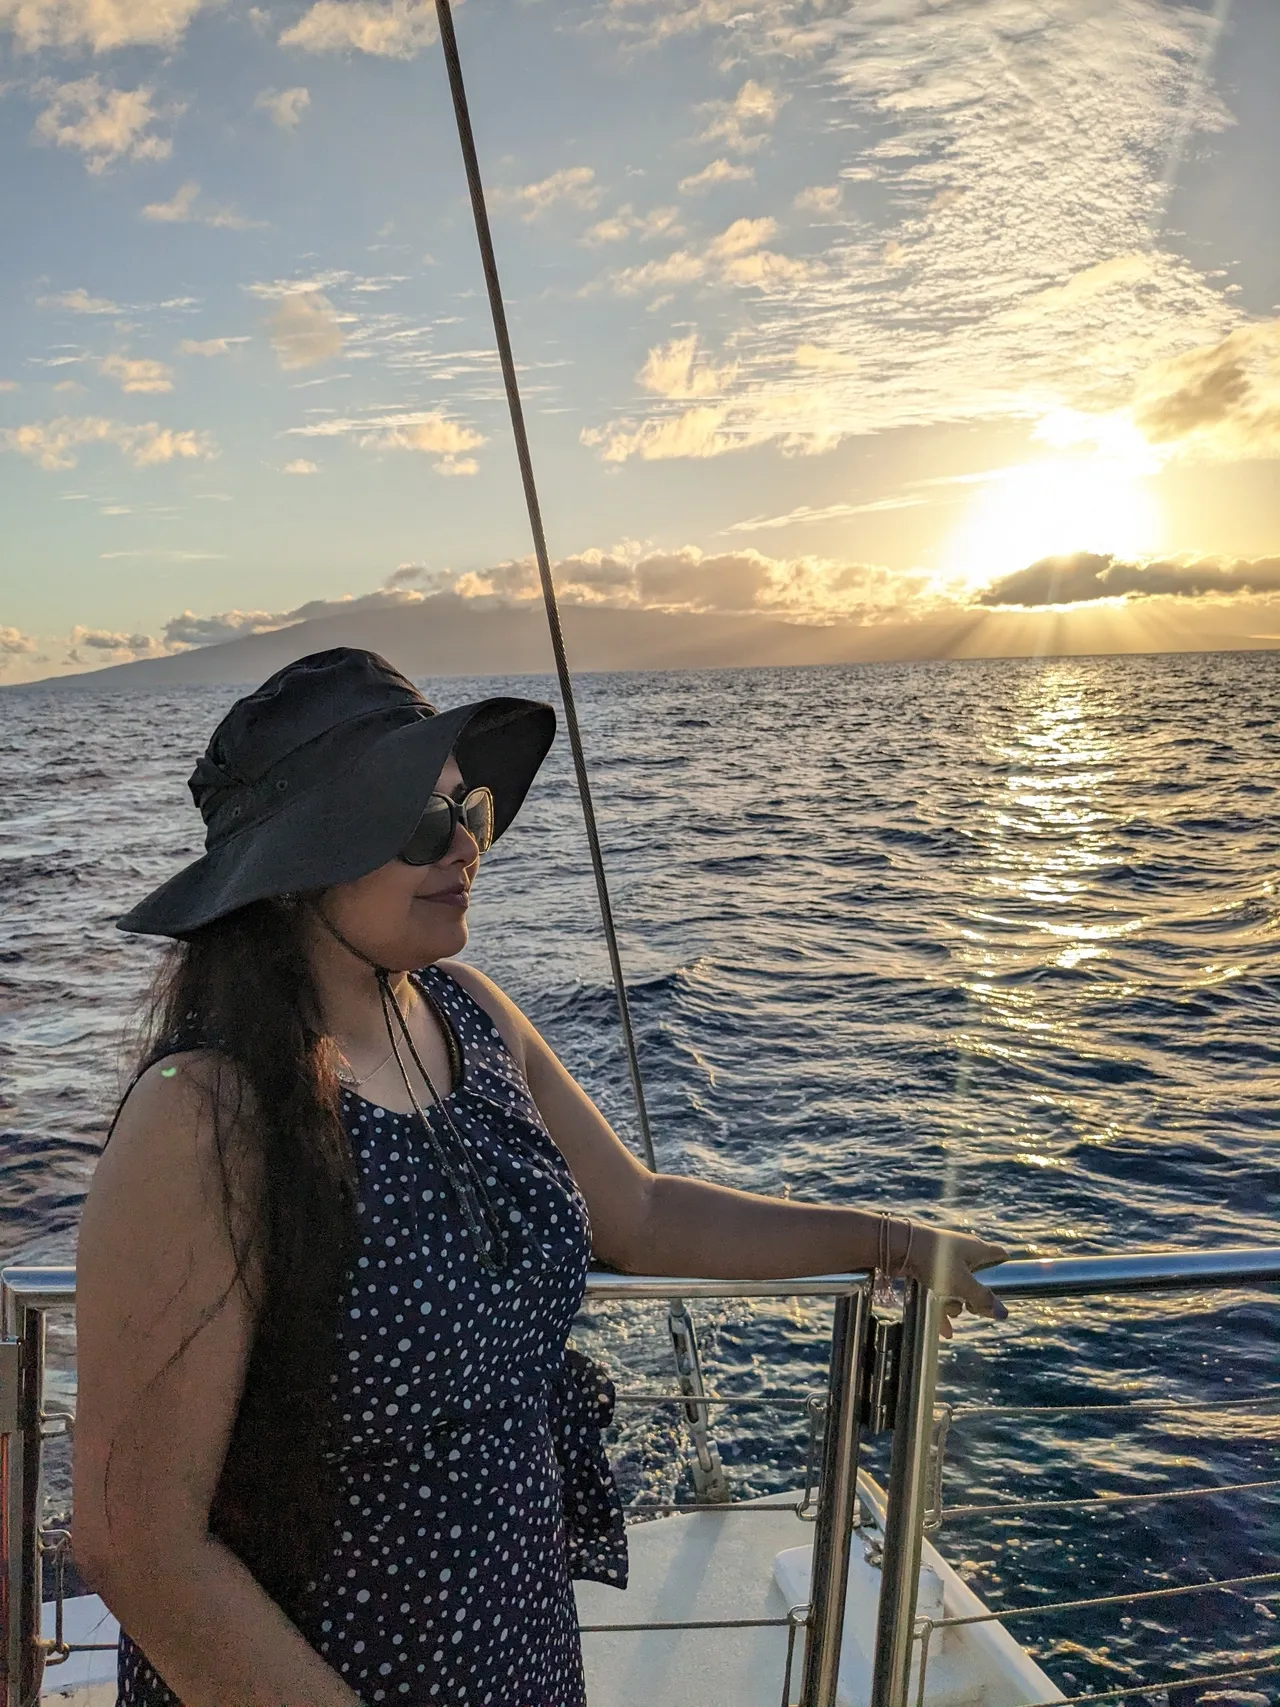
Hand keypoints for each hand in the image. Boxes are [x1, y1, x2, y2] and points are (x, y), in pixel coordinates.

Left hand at [896, 1223, 1008, 1339]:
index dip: (1005, 1270)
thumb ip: (982, 1298)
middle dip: (974, 1298)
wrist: (898, 1247)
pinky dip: (941, 1310)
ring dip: (954, 1305)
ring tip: (949, 1311)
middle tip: (973, 1308)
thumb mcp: (962, 1283)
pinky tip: (945, 1330)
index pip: (999, 1255)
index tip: (1007, 1286)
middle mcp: (962, 1253)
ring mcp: (943, 1261)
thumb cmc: (935, 1260)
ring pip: (956, 1289)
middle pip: (977, 1280)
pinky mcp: (927, 1269)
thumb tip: (1004, 1313)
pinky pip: (939, 1293)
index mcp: (976, 1249)